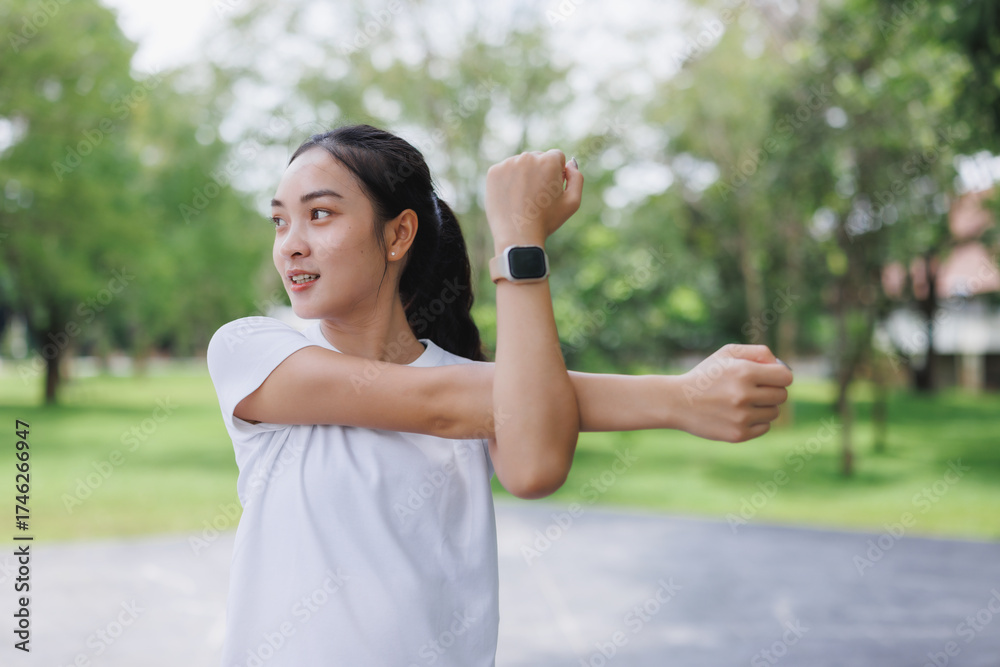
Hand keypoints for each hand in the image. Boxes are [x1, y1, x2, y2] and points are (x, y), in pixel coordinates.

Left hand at [485, 149, 582, 251]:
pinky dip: (508, 181)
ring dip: (523, 175)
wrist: (517, 235)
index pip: (556, 156)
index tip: (550, 190)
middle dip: (540, 172)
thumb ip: (577, 177)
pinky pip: (505, 171)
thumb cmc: (547, 220)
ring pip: (520, 164)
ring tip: (523, 199)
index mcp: (549, 161)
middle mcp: (528, 157)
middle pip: (538, 158)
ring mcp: (509, 163)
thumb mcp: (572, 201)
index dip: (556, 174)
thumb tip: (570, 162)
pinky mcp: (494, 172)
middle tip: (536, 197)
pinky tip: (511, 197)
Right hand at [675, 344, 792, 442]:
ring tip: (744, 402)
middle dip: (772, 391)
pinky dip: (756, 421)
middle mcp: (744, 395)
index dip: (780, 376)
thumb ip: (758, 352)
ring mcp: (741, 417)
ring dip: (764, 407)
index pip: (785, 377)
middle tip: (755, 390)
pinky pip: (764, 427)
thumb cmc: (705, 375)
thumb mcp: (727, 353)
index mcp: (744, 372)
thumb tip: (781, 366)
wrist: (676, 402)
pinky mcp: (738, 434)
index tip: (770, 377)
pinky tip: (739, 415)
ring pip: (774, 412)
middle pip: (782, 395)